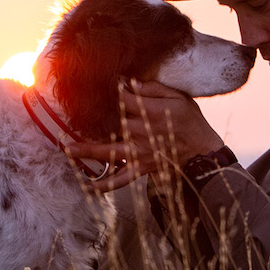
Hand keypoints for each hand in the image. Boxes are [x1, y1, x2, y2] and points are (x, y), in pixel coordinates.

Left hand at [66, 80, 227, 190]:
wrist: (202, 153)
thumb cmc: (191, 122)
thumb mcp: (179, 98)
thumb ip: (154, 89)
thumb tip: (131, 83)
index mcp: (149, 112)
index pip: (122, 98)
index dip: (113, 89)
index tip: (110, 84)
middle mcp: (139, 132)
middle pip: (108, 124)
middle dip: (89, 118)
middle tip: (71, 115)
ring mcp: (137, 153)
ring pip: (107, 152)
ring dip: (85, 152)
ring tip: (66, 148)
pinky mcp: (139, 168)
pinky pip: (119, 180)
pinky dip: (104, 185)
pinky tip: (88, 187)